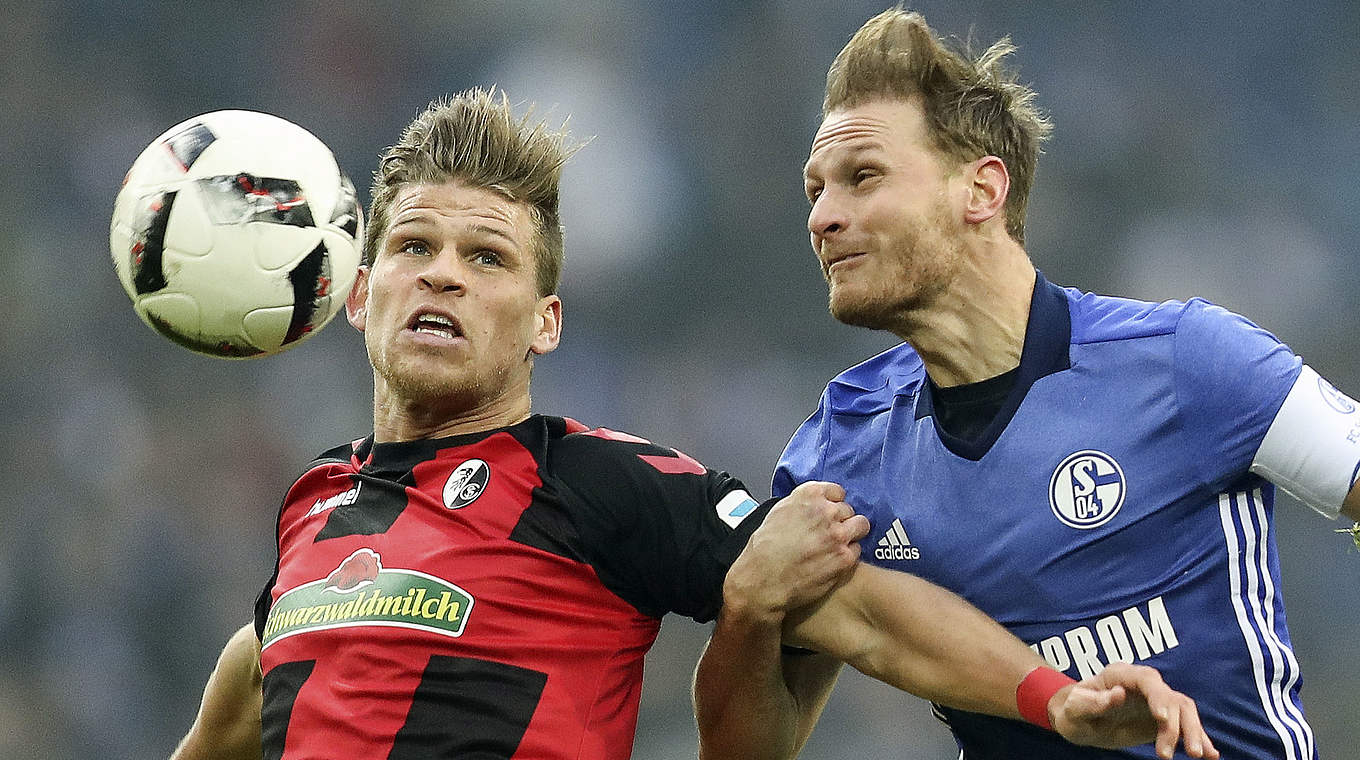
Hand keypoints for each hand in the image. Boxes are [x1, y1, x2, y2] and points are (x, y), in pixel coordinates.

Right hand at [723, 482, 869, 620]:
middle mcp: (826, 511)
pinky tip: (833, 562)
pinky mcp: (844, 557)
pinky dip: (847, 556)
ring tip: (837, 546)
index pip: (837, 491)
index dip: (833, 504)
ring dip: (851, 534)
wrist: (762, 580)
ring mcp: (838, 534)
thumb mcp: (778, 513)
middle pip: (849, 510)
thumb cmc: (764, 550)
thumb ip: (801, 505)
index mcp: (809, 496)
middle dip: (841, 521)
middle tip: (829, 535)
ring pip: (861, 526)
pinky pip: (856, 550)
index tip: (829, 513)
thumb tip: (814, 506)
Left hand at [1050, 662, 1217, 758]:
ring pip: (1184, 710)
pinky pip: (1184, 725)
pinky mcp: (1161, 718)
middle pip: (1171, 697)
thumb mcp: (1074, 708)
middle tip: (1182, 752)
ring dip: (1193, 732)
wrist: (1077, 718)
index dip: (1158, 697)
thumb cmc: (1071, 710)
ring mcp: (1154, 700)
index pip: (1147, 680)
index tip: (1162, 718)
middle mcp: (1142, 684)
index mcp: (1121, 675)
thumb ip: (1092, 702)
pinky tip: (1212, 755)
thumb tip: (1118, 694)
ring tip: (1199, 755)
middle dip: (1179, 724)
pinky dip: (1199, 737)